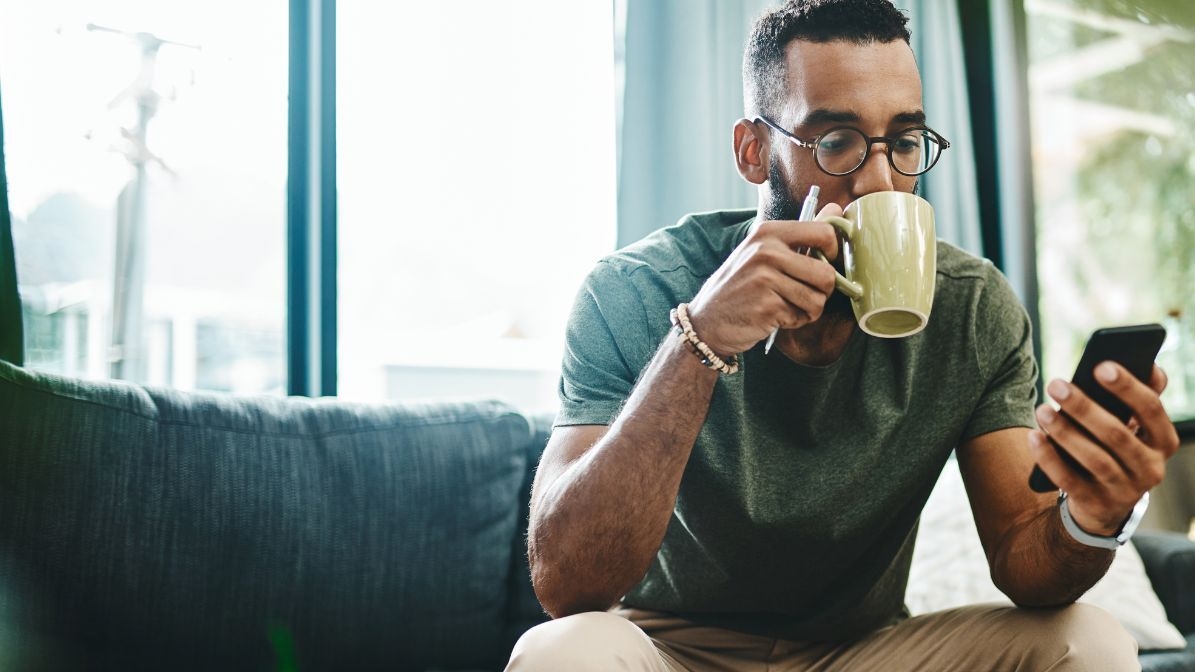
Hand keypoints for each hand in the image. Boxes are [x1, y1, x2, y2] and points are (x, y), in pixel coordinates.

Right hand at [685, 204, 842, 354]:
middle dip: (822, 291)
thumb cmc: (742, 286)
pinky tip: (775, 317)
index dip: (834, 253)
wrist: (708, 321)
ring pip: (818, 299)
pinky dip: (794, 321)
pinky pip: (802, 316)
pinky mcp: (767, 306)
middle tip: (803, 294)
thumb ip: (803, 233)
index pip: (824, 232)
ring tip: (786, 306)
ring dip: (808, 310)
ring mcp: (765, 279)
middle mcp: (766, 251)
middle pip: (826, 273)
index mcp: (768, 232)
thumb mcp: (765, 251)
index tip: (823, 264)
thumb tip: (837, 210)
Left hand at [1029, 363, 1178, 534]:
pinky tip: (1034, 436)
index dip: (1127, 388)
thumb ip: (1141, 396)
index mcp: (1164, 441)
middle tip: (1055, 384)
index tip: (1100, 366)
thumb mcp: (1134, 425)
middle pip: (1116, 434)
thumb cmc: (1117, 448)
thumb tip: (1149, 364)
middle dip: (1084, 407)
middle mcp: (1151, 468)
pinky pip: (1070, 480)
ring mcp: (1125, 490)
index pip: (1151, 409)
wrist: (1105, 502)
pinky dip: (1049, 458)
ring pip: (1094, 459)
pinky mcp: (1097, 504)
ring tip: (1041, 409)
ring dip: (1065, 432)